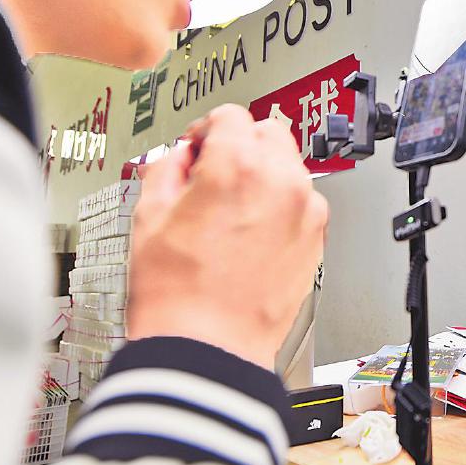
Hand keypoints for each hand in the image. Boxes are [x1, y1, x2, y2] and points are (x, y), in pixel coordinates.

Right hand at [127, 104, 328, 368]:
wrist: (208, 349)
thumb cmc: (178, 295)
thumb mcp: (149, 216)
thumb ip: (167, 169)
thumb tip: (180, 158)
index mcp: (238, 165)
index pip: (229, 116)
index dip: (205, 130)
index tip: (197, 146)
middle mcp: (280, 181)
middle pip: (267, 132)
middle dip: (239, 145)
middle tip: (213, 173)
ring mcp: (304, 210)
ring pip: (288, 166)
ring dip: (262, 174)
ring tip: (230, 210)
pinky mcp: (316, 238)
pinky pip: (301, 202)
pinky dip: (280, 206)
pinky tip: (251, 233)